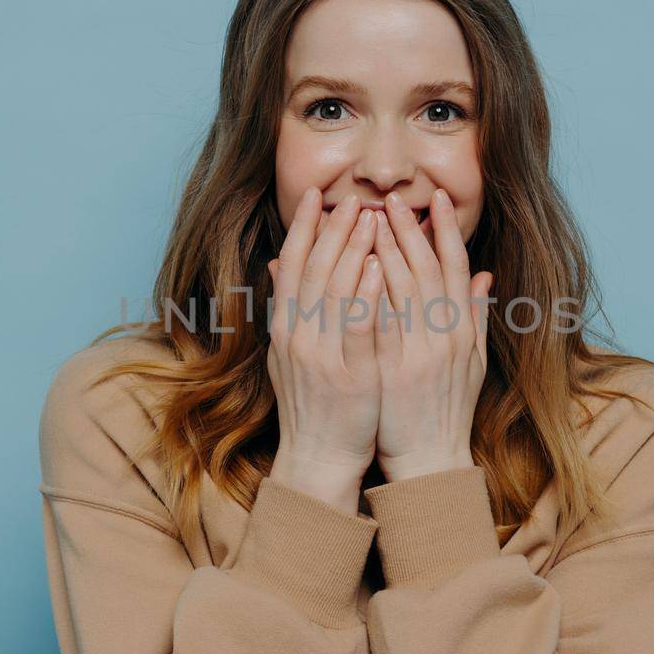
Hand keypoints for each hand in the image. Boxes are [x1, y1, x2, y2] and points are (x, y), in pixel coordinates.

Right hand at [265, 187, 385, 510]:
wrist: (318, 458)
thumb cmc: (313, 404)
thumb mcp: (288, 353)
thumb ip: (287, 309)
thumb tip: (276, 263)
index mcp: (286, 328)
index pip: (292, 265)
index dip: (303, 227)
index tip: (317, 195)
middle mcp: (298, 336)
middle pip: (313, 270)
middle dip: (332, 229)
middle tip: (352, 197)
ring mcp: (321, 356)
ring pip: (334, 291)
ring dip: (351, 250)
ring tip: (371, 218)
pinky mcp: (347, 376)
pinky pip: (356, 329)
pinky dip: (365, 296)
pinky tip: (377, 269)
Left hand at [368, 187, 492, 481]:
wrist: (431, 461)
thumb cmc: (446, 410)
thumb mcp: (472, 362)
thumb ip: (477, 316)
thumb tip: (485, 276)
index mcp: (463, 331)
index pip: (457, 269)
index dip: (447, 232)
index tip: (435, 200)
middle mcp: (445, 337)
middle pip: (428, 271)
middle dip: (410, 230)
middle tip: (391, 199)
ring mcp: (419, 354)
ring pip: (403, 290)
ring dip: (386, 251)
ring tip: (369, 219)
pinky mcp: (393, 371)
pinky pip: (380, 323)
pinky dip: (370, 292)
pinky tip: (357, 267)